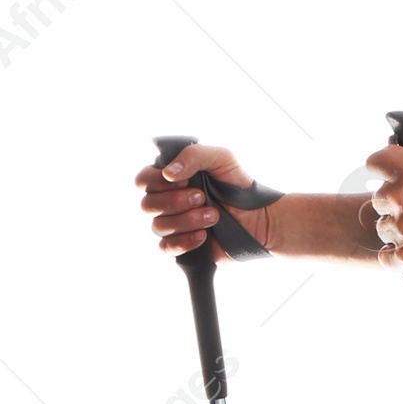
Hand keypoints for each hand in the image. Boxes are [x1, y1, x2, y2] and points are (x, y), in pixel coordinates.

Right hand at [134, 143, 270, 258]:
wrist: (259, 216)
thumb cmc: (238, 184)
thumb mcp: (221, 158)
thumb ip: (193, 156)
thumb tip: (168, 174)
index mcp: (170, 179)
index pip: (143, 180)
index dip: (158, 182)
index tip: (184, 181)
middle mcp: (166, 201)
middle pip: (147, 205)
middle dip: (175, 202)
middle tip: (202, 197)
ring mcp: (173, 225)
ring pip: (159, 226)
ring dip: (187, 220)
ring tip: (213, 216)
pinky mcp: (181, 246)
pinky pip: (166, 248)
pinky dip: (184, 241)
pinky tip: (203, 236)